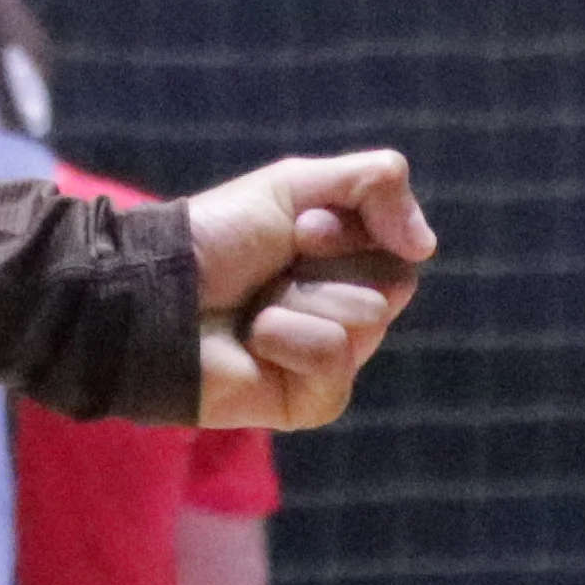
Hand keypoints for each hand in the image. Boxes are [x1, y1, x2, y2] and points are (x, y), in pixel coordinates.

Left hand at [185, 146, 432, 431]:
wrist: (156, 292)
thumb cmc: (216, 239)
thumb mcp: (294, 185)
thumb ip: (373, 184)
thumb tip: (427, 247)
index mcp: (349, 263)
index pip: (403, 249)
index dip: (349, 230)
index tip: (297, 227)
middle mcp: (348, 312)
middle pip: (393, 285)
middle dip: (326, 263)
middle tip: (275, 264)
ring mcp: (334, 360)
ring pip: (365, 320)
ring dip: (298, 300)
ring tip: (256, 309)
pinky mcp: (314, 400)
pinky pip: (335, 362)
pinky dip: (288, 340)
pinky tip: (255, 343)